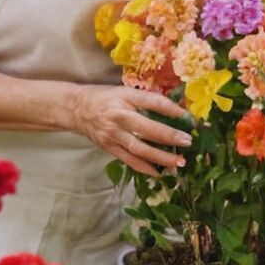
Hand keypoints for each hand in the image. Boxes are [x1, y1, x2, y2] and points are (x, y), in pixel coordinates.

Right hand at [70, 84, 190, 176]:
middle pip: (146, 128)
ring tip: (178, 162)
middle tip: (187, 141)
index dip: (171, 108)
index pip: (152, 102)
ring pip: (139, 148)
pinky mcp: (109, 148)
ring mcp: (113, 134)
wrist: (77, 108)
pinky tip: (160, 172)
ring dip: (161, 157)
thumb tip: (177, 107)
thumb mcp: (125, 91)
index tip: (187, 116)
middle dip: (169, 136)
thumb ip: (147, 99)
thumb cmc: (106, 97)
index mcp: (125, 97)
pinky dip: (145, 167)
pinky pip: (129, 160)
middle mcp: (119, 116)